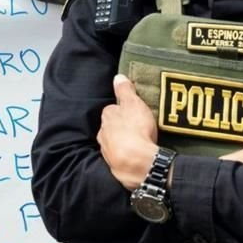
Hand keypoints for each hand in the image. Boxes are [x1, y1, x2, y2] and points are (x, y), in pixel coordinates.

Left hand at [98, 74, 159, 190]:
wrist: (137, 163)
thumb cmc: (136, 130)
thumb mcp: (133, 103)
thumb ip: (125, 90)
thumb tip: (118, 77)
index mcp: (107, 116)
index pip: (113, 109)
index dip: (124, 109)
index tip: (134, 112)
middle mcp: (103, 133)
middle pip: (112, 126)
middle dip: (122, 127)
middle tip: (138, 127)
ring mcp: (107, 151)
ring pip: (114, 143)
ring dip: (124, 142)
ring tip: (140, 143)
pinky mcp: (115, 166)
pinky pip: (120, 158)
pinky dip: (127, 156)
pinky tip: (137, 157)